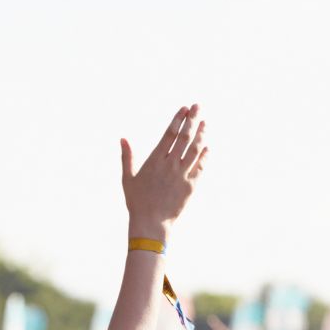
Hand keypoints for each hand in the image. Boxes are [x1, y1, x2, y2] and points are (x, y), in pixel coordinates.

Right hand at [121, 105, 206, 238]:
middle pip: (184, 137)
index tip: (184, 108)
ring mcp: (182, 174)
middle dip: (192, 119)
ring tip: (204, 123)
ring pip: (194, 149)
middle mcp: (170, 164)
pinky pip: (200, 167)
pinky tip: (207, 147)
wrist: (151, 222)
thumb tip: (122, 139)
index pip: (170, 134)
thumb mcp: (128, 178)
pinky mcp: (191, 186)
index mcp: (155, 160)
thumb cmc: (137, 201)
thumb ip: (127, 157)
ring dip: (200, 134)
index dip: (178, 119)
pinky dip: (204, 156)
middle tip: (197, 106)